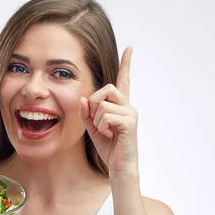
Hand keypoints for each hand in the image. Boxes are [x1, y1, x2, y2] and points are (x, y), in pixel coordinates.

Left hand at [79, 46, 138, 175]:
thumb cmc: (109, 148)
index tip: (129, 48)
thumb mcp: (93, 128)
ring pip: (103, 105)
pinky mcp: (130, 122)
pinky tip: (110, 136)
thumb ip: (87, 113)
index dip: (126, 64)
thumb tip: (84, 99)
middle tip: (98, 122)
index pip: (124, 80)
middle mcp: (128, 106)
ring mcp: (130, 113)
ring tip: (106, 132)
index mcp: (120, 105)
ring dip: (98, 121)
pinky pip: (106, 116)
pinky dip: (102, 128)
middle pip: (106, 89)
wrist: (119, 166)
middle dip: (94, 104)